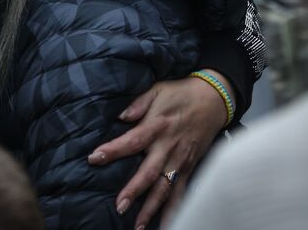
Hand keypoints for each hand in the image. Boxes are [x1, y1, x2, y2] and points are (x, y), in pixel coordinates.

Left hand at [87, 71, 232, 228]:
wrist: (214, 100)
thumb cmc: (181, 93)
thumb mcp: (158, 90)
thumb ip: (138, 103)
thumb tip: (121, 116)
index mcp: (157, 126)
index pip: (132, 140)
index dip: (113, 150)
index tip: (94, 158)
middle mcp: (168, 146)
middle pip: (149, 172)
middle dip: (135, 190)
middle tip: (120, 206)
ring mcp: (180, 160)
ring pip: (165, 188)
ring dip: (152, 208)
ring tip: (138, 226)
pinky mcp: (190, 168)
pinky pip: (182, 193)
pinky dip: (175, 210)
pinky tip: (166, 225)